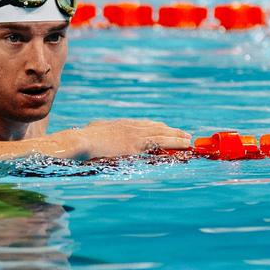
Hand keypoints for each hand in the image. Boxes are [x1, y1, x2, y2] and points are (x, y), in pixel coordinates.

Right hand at [63, 119, 191, 158]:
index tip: (164, 129)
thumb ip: (100, 131)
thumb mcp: (93, 131)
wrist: (81, 141)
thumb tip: (96, 129)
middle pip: (156, 127)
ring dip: (177, 136)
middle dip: (170, 131)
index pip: (143, 125)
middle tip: (183, 134)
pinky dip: (175, 143)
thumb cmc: (82, 140)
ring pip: (162, 133)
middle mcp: (131, 126)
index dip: (156, 127)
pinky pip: (162, 142)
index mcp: (121, 125)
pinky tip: (185, 144)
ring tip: (188, 139)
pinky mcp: (138, 144)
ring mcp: (135, 134)